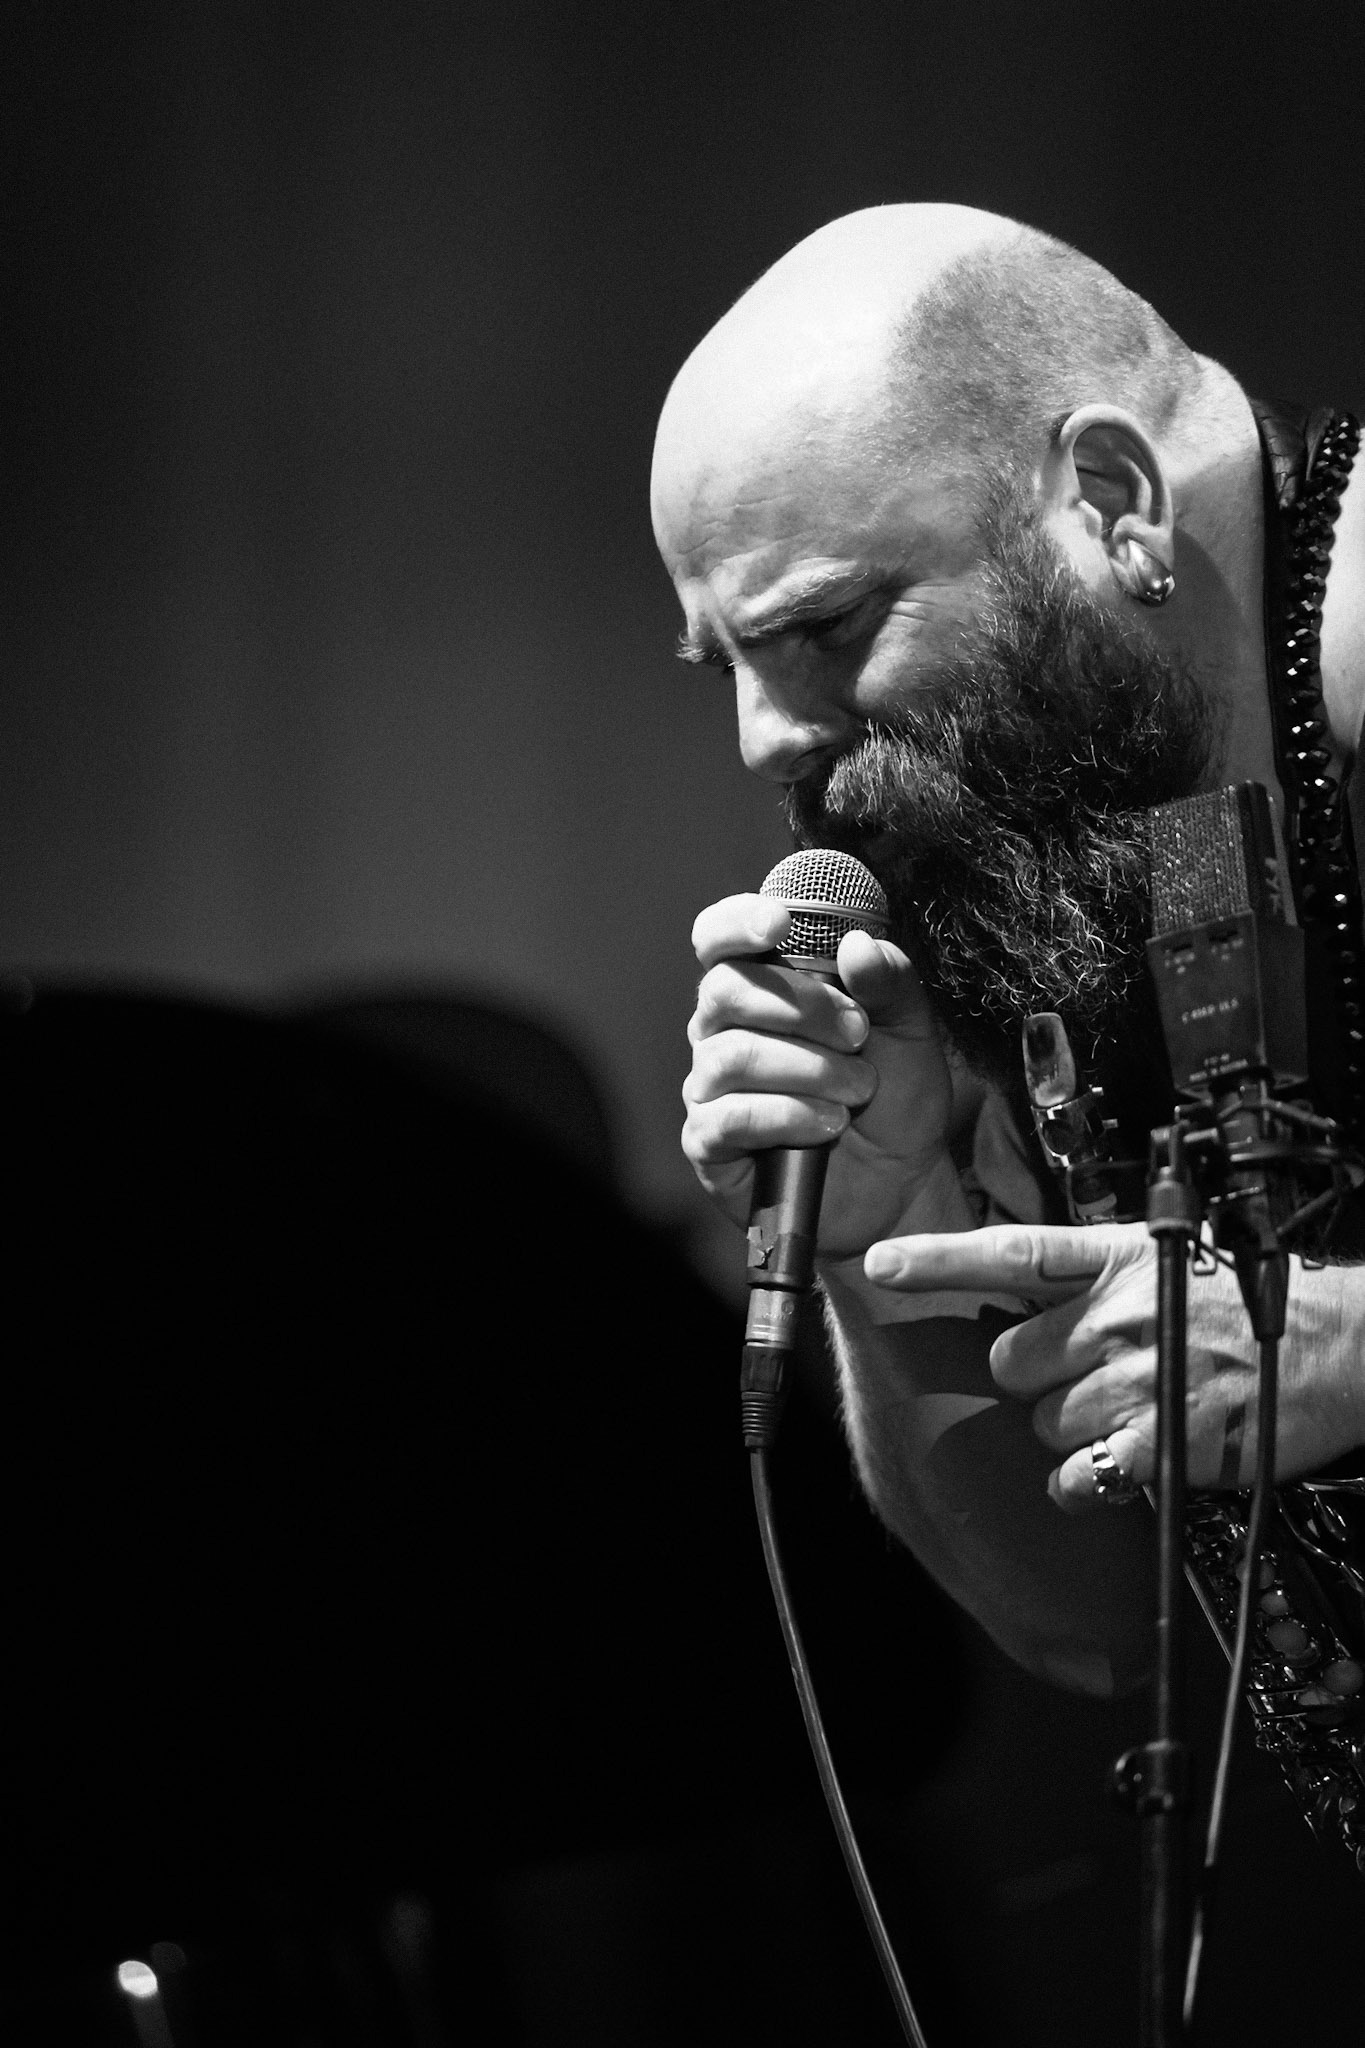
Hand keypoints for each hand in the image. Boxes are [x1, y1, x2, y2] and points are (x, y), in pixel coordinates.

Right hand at [683, 892, 959, 1259]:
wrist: (900, 1185)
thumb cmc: (895, 1099)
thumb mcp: (911, 1033)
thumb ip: (890, 983)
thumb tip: (856, 944)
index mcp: (761, 989)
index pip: (718, 939)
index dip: (737, 922)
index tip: (779, 923)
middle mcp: (722, 1031)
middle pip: (724, 990)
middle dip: (802, 1007)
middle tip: (859, 1033)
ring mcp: (710, 1088)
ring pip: (731, 1056)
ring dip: (807, 1069)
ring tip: (857, 1090)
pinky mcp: (709, 1144)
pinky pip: (729, 1118)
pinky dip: (788, 1116)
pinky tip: (828, 1124)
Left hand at [863, 1221, 1364, 1509]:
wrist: (1342, 1342)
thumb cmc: (1259, 1298)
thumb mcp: (1172, 1256)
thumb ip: (1098, 1274)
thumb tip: (1034, 1293)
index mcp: (1117, 1260)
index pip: (1010, 1253)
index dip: (938, 1260)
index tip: (881, 1262)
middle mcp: (1117, 1316)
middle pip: (1012, 1360)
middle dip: (1034, 1376)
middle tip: (1086, 1375)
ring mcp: (1136, 1380)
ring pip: (1043, 1421)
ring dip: (1070, 1428)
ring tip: (1130, 1410)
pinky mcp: (1159, 1443)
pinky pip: (1076, 1476)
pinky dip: (1085, 1481)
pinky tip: (1120, 1462)